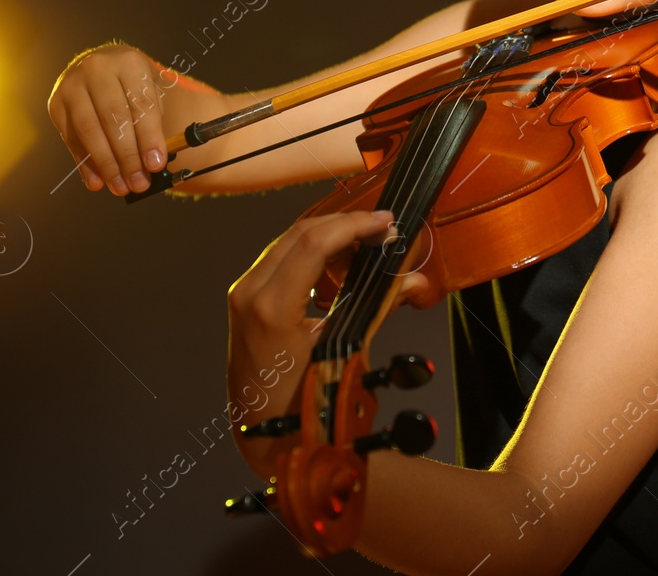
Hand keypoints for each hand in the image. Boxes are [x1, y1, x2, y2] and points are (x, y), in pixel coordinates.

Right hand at [46, 44, 171, 194]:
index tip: (156, 164)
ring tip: (120, 186)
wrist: (102, 65)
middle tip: (138, 182)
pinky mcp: (56, 103)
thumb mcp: (151, 92)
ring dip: (106, 164)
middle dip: (127, 156)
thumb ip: (152, 123)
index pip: (141, 105)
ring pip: (89, 130)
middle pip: (113, 119)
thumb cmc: (132, 84)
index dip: (149, 138)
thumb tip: (151, 164)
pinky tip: (98, 181)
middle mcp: (97, 69)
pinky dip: (85, 163)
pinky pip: (71, 138)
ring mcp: (71, 85)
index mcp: (128, 62)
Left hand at [229, 209, 444, 475]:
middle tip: (382, 229)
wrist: (262, 434)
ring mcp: (243, 295)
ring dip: (329, 235)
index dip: (355, 224)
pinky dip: (311, 251)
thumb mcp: (344, 354)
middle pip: (300, 233)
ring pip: (287, 242)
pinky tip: (338, 262)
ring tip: (366, 245)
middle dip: (346, 224)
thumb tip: (414, 282)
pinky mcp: (245, 300)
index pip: (314, 241)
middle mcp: (250, 294)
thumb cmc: (300, 406)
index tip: (386, 223)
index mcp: (271, 308)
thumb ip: (379, 308)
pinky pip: (279, 259)